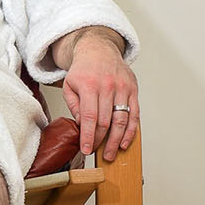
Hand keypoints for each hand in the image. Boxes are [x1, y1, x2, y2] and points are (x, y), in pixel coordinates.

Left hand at [63, 32, 137, 160]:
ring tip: (111, 153)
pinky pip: (135, 114)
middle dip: (101, 141)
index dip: (88, 136)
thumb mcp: (69, 86)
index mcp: (89, 85)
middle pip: (106, 121)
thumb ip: (74, 106)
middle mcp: (108, 87)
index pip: (90, 117)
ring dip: (117, 140)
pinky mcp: (133, 90)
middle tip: (97, 153)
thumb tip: (82, 125)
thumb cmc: (83, 70)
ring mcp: (122, 88)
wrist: (99, 50)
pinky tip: (125, 142)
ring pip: (122, 120)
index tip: (86, 149)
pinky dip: (131, 130)